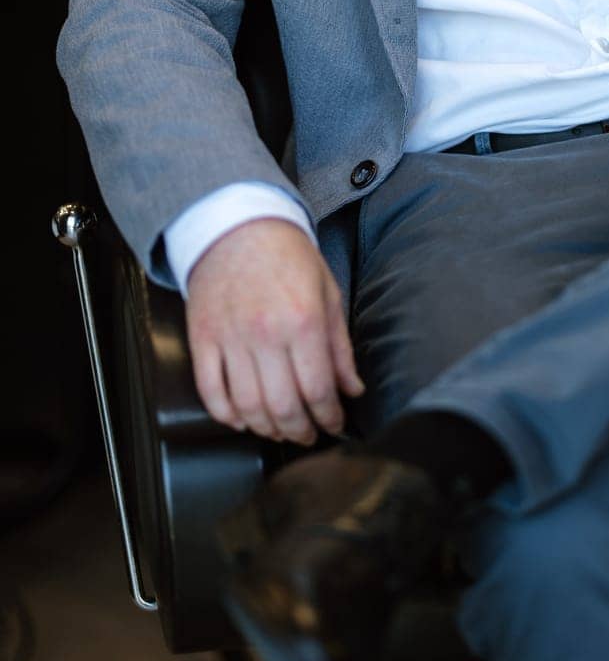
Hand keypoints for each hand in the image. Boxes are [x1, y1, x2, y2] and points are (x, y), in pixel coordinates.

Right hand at [186, 218, 363, 444]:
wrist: (236, 224)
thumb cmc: (287, 255)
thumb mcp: (327, 291)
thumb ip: (340, 346)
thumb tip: (353, 389)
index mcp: (303, 320)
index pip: (318, 389)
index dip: (329, 416)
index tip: (334, 424)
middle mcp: (265, 334)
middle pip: (283, 406)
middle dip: (300, 431)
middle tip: (309, 435)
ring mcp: (230, 338)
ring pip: (247, 406)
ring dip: (266, 429)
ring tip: (280, 431)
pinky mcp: (202, 339)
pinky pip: (210, 392)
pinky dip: (226, 415)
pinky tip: (242, 419)